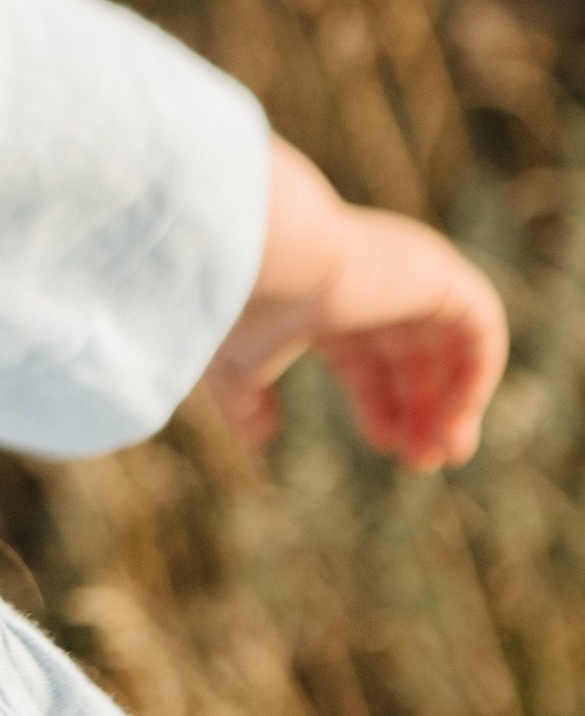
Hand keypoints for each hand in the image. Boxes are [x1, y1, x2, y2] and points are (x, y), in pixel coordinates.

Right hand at [201, 139, 507, 470]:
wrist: (272, 254)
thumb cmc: (245, 306)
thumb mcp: (234, 366)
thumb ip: (245, 401)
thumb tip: (259, 440)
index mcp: (326, 300)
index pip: (367, 358)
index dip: (380, 406)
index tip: (387, 447)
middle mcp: (372, 284)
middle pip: (413, 356)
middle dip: (422, 411)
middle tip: (424, 461)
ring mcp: (410, 276)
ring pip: (451, 345)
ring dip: (456, 401)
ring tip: (448, 451)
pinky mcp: (441, 277)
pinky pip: (481, 330)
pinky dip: (477, 375)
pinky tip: (457, 416)